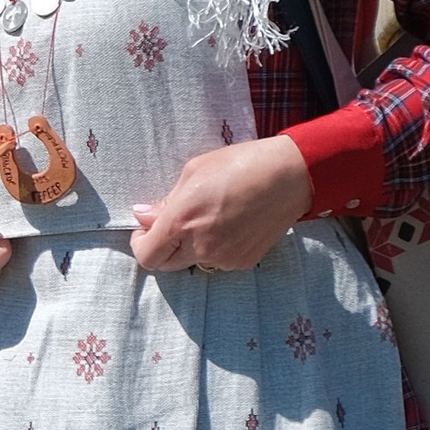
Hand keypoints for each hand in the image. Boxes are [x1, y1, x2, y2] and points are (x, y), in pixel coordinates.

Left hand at [128, 137, 313, 275]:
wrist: (288, 176)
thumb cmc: (240, 164)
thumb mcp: (194, 173)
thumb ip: (166, 202)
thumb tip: (143, 216)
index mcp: (182, 221)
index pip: (147, 256)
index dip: (140, 244)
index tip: (145, 230)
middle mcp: (201, 246)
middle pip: (166, 265)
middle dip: (162, 248)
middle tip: (172, 225)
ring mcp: (223, 258)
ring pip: (193, 262)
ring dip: (191, 247)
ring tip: (209, 218)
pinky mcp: (242, 262)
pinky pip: (218, 261)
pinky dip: (215, 248)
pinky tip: (229, 225)